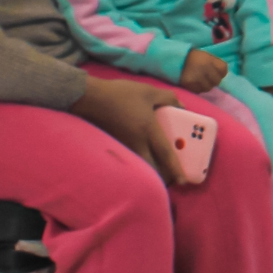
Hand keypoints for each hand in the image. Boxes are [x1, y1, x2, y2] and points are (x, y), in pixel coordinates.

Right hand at [72, 77, 187, 183]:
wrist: (90, 98)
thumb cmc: (121, 94)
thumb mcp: (149, 91)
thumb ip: (169, 98)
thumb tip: (182, 106)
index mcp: (148, 130)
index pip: (165, 154)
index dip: (175, 168)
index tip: (183, 181)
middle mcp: (137, 142)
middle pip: (151, 167)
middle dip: (162, 174)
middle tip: (171, 174)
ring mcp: (124, 146)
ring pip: (140, 164)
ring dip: (150, 168)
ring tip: (158, 165)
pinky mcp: (115, 144)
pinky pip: (130, 157)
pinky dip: (139, 160)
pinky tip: (142, 152)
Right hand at [178, 53, 227, 92]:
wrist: (178, 59)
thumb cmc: (196, 58)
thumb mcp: (208, 57)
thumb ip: (217, 66)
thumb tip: (222, 77)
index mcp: (211, 60)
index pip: (224, 71)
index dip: (221, 73)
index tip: (215, 72)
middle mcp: (205, 69)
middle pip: (217, 81)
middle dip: (213, 81)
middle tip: (207, 78)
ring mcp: (197, 78)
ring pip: (208, 88)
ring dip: (205, 86)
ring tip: (200, 81)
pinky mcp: (189, 84)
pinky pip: (198, 91)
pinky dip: (198, 89)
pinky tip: (195, 84)